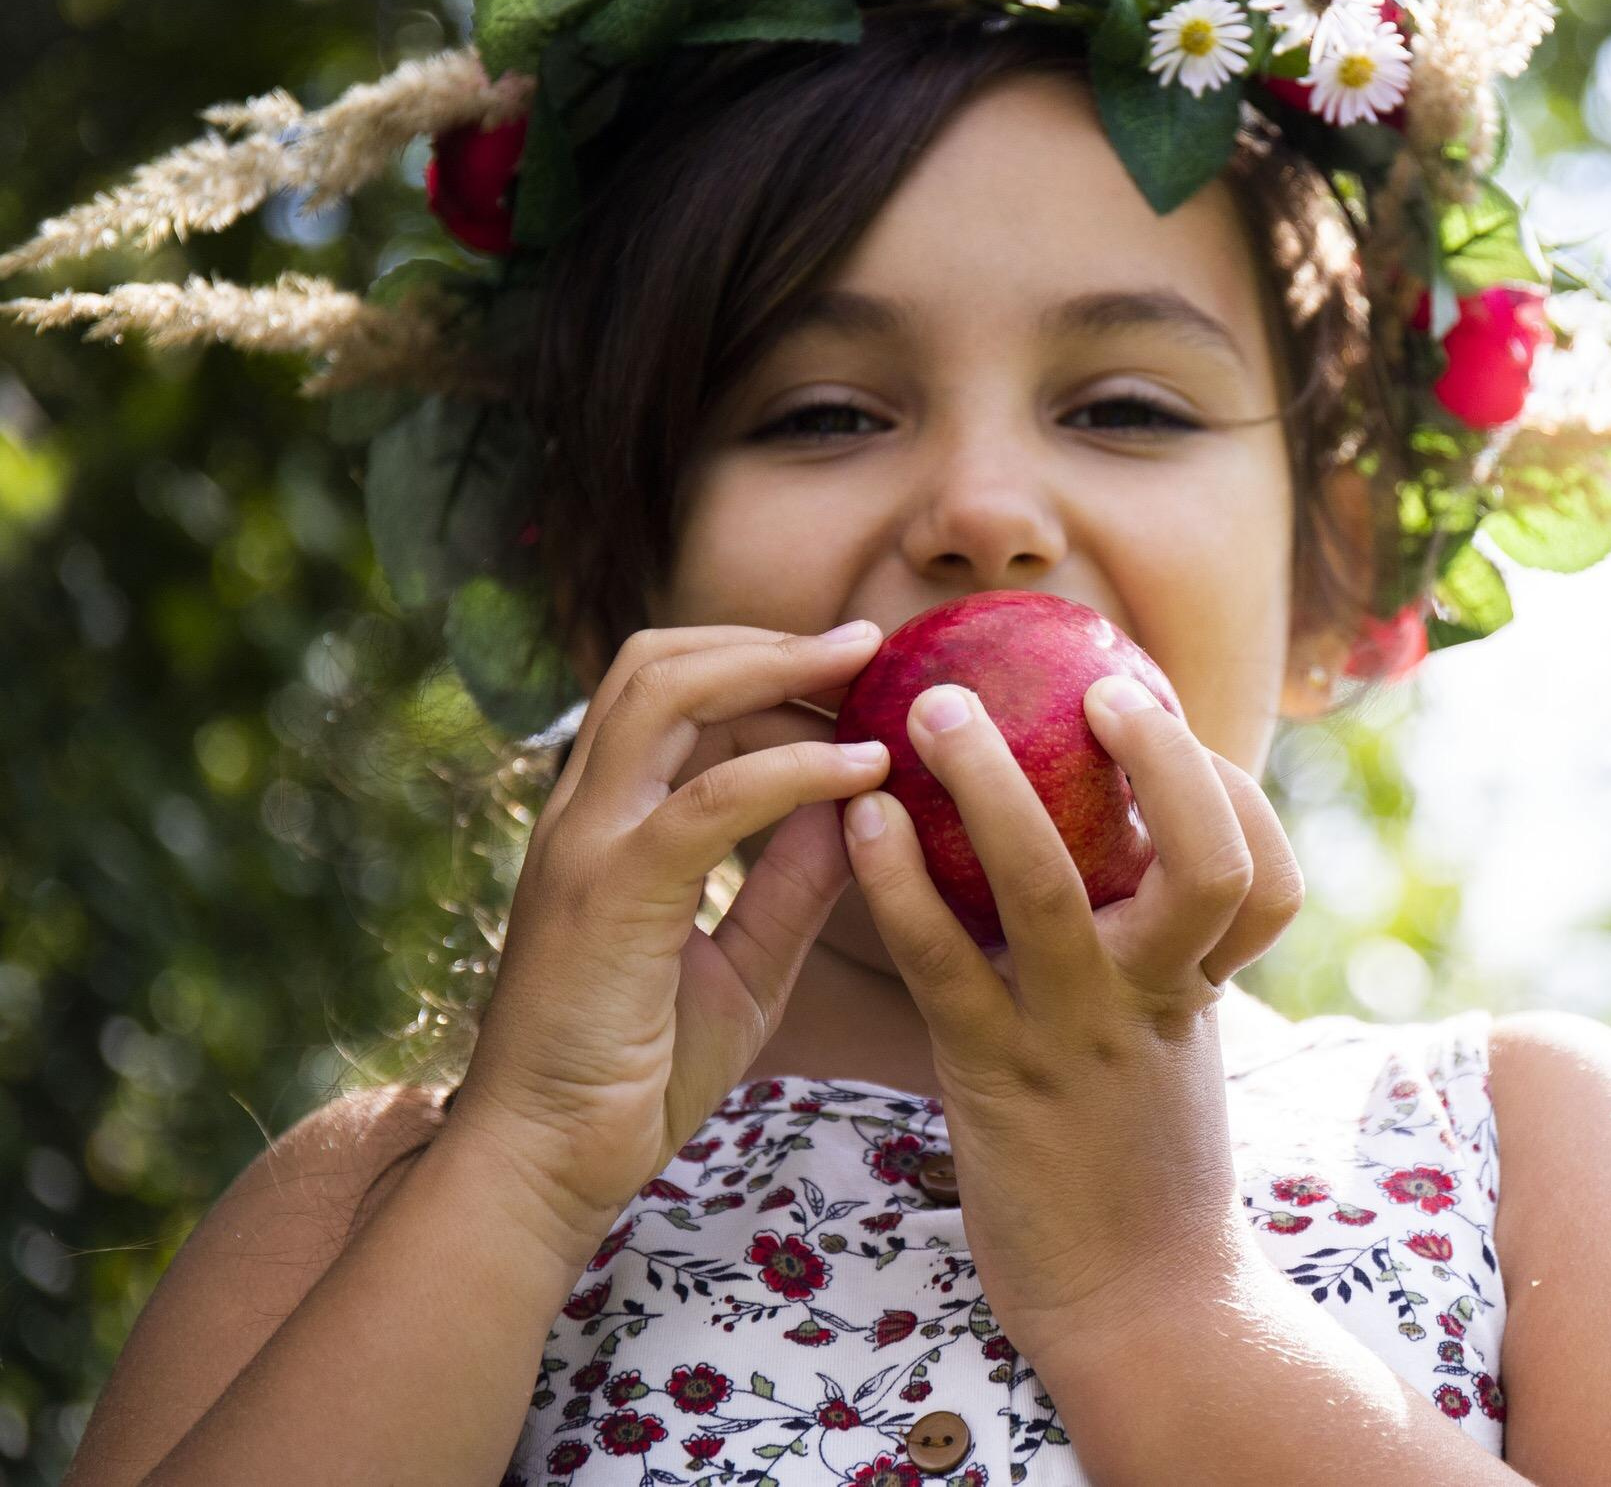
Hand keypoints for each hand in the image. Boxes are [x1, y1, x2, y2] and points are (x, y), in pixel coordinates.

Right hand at [449, 622, 893, 1263]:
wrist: (547, 1167)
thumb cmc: (637, 1075)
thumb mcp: (745, 965)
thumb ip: (795, 885)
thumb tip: (862, 808)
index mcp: (607, 823)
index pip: (669, 691)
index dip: (760, 662)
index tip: (853, 672)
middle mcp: (582, 814)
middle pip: (660, 663)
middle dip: (767, 638)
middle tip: (867, 644)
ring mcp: (584, 845)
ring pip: (667, 695)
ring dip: (775, 667)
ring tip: (867, 670)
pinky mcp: (606, 894)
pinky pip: (710, 799)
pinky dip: (793, 769)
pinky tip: (865, 769)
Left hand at [842, 673, 1304, 1364]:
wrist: (1135, 1309)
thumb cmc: (1144, 1169)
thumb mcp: (1178, 1049)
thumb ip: (1165, 959)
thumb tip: (1131, 863)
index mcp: (1204, 986)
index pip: (1264, 870)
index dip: (1229, 788)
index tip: (1165, 728)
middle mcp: (1157, 998)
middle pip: (1202, 856)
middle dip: (1159, 757)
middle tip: (1100, 686)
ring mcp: (1075, 1035)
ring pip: (1049, 883)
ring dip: (992, 780)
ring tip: (939, 709)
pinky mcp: (991, 1076)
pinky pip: (941, 960)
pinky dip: (898, 882)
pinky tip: (862, 823)